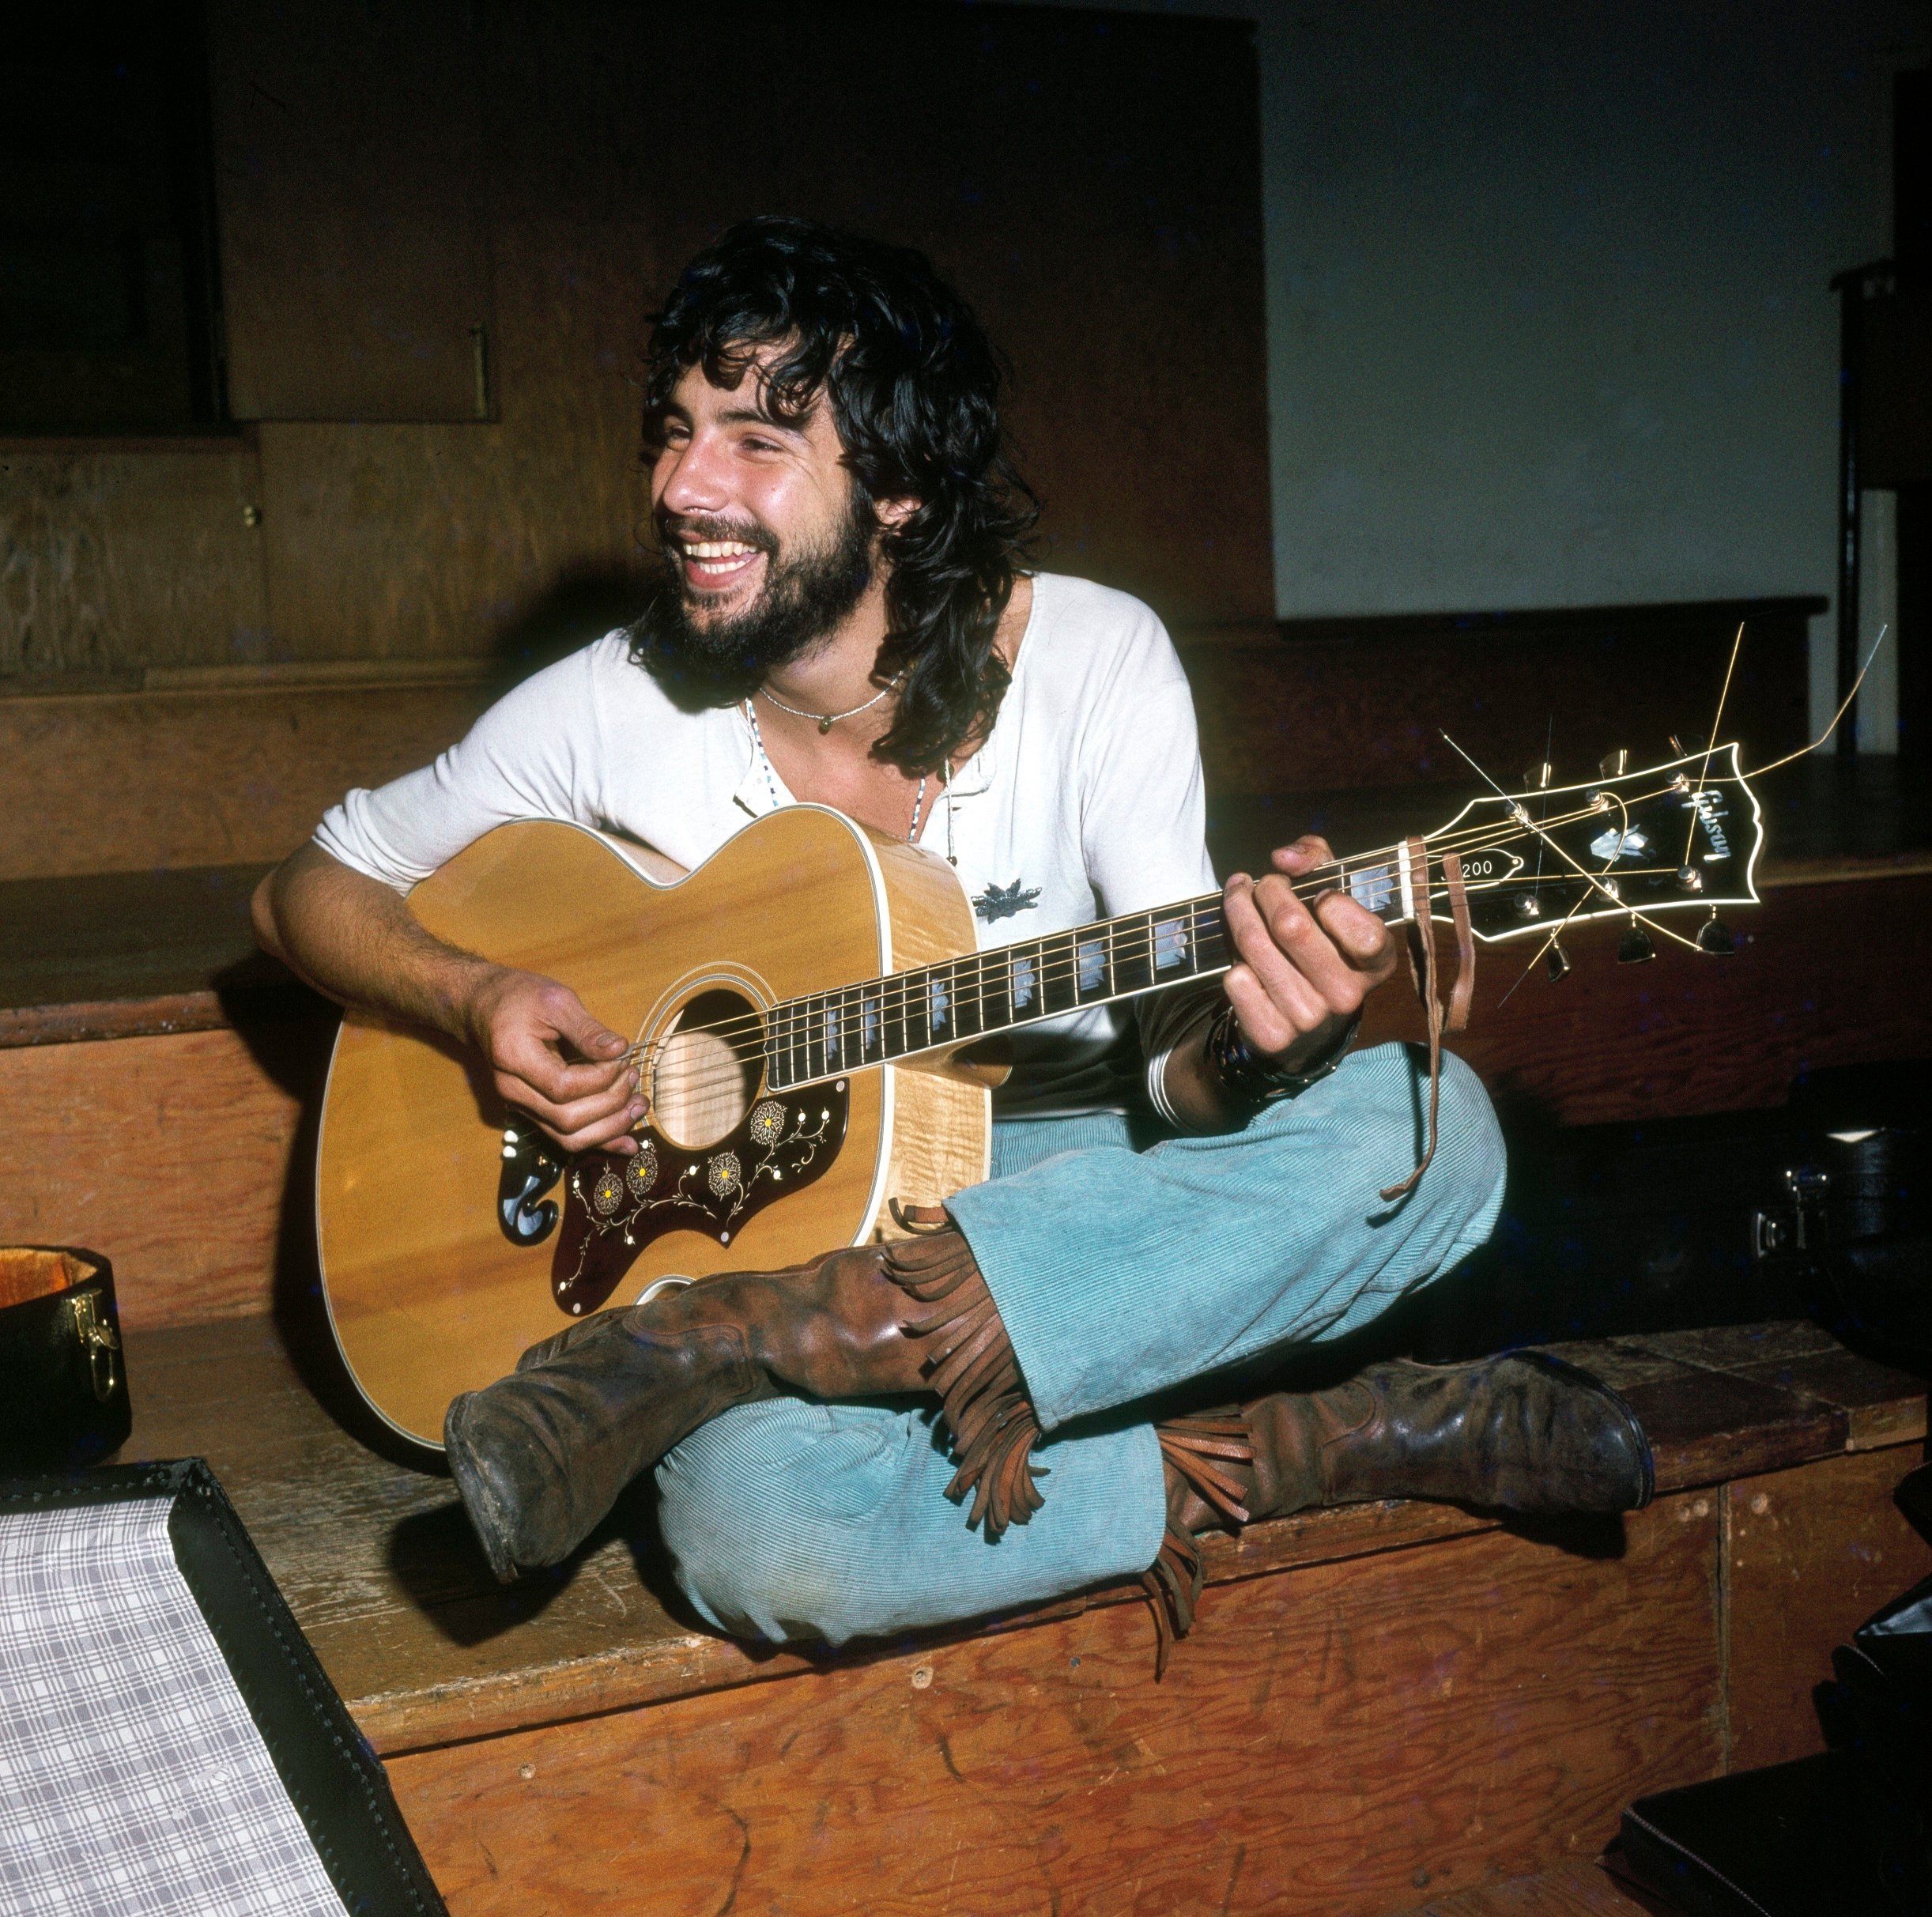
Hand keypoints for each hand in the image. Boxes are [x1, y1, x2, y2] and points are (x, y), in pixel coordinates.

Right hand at [463, 968, 644, 1154]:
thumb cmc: (518, 997)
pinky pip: (566, 1137)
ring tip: (639, 1105)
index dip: (600, 1078)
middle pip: (567, 1120)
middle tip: (632, 1077)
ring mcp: (521, 1106)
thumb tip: (620, 1050)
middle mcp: (513, 1091)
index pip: (563, 1087)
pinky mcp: (533, 1111)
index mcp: (514, 1059)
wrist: (484, 1007)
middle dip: (610, 1104)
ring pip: (568, 1138)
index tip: (621, 1058)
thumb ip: (587, 1029)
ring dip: (610, 1128)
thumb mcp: (556, 1000)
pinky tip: (628, 1143)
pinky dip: (599, 1141)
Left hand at [1221, 835, 1398, 1068]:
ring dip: (1237, 910)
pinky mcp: (1272, 1035)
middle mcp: (1347, 995)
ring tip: (1237, 897)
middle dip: (1267, 891)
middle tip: (1260, 885)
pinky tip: (1240, 953)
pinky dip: (1232, 959)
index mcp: (1376, 963)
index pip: (1362, 930)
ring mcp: (1309, 1018)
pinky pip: (1236, 980)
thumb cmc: (1322, 942)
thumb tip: (1283, 858)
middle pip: (1290, 925)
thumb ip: (1317, 860)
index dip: (1332, 901)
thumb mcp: (1333, 896)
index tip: (1318, 893)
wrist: (1306, 1026)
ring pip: (1254, 946)